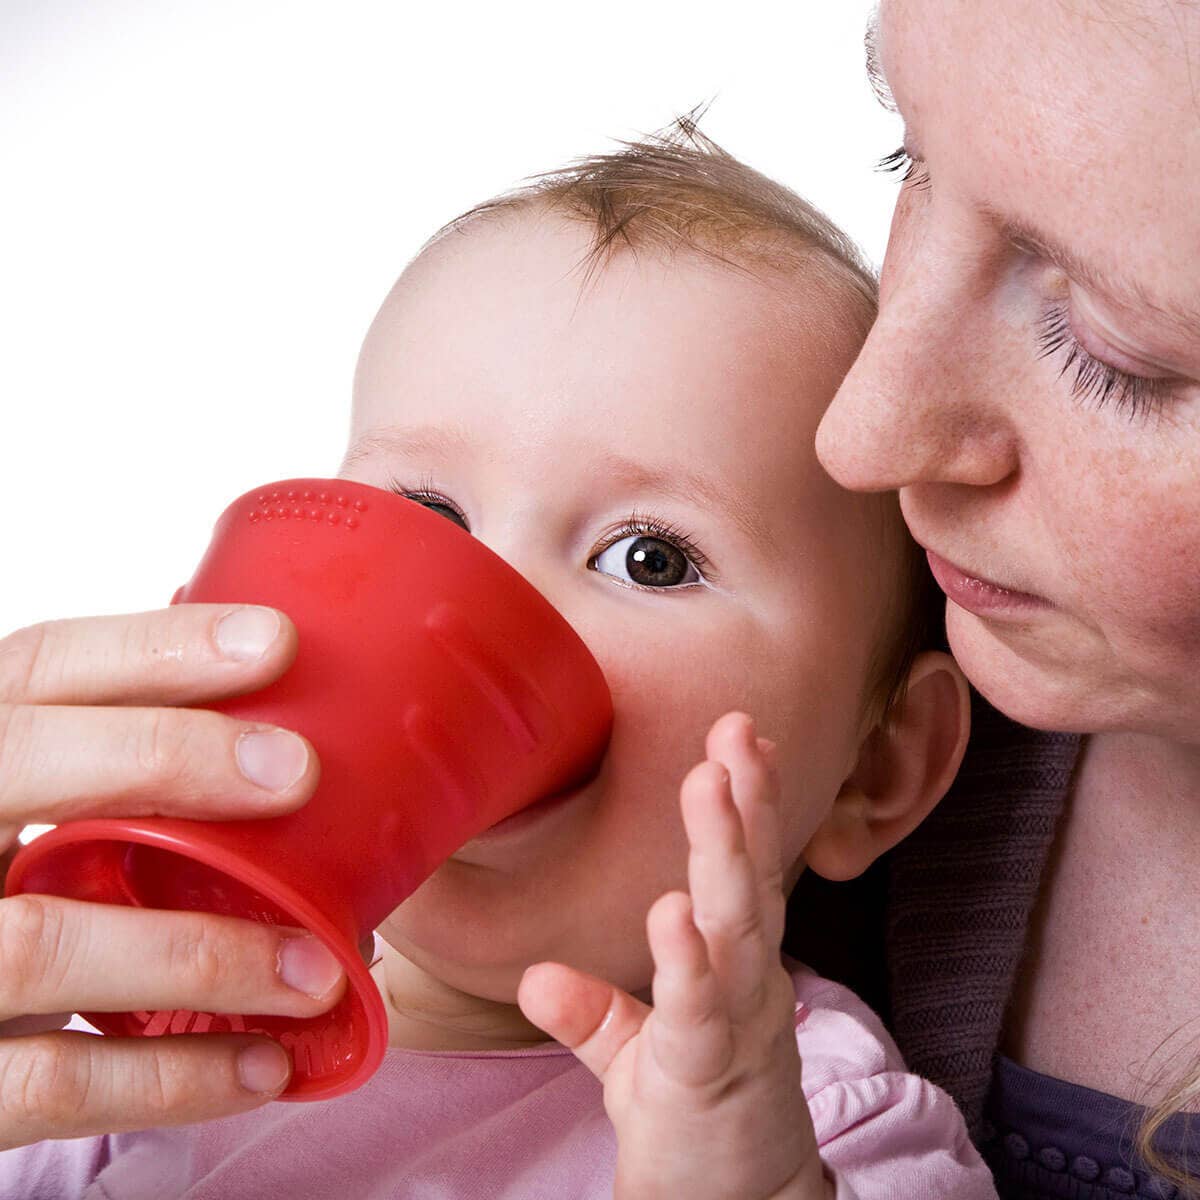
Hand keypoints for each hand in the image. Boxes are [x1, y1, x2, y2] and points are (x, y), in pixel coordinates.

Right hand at [0, 606, 347, 1150]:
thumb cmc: (16, 896)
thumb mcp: (42, 810)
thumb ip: (114, 768)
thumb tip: (271, 705)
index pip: (37, 668)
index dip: (153, 648)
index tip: (275, 642)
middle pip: (18, 761)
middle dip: (164, 755)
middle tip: (299, 770)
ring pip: (43, 941)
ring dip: (201, 953)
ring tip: (319, 969)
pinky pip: (49, 1083)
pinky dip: (168, 1079)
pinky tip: (265, 1063)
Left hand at [518, 712, 831, 1199]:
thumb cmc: (695, 1116)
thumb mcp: (636, 1053)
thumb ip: (594, 1010)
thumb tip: (537, 975)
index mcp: (733, 964)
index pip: (741, 869)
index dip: (747, 802)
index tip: (741, 735)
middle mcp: (747, 981)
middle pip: (748, 878)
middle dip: (745, 801)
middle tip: (737, 728)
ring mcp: (737, 1024)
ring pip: (736, 926)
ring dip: (725, 852)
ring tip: (710, 781)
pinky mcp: (712, 1074)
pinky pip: (701, 1011)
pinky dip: (690, 962)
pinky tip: (674, 912)